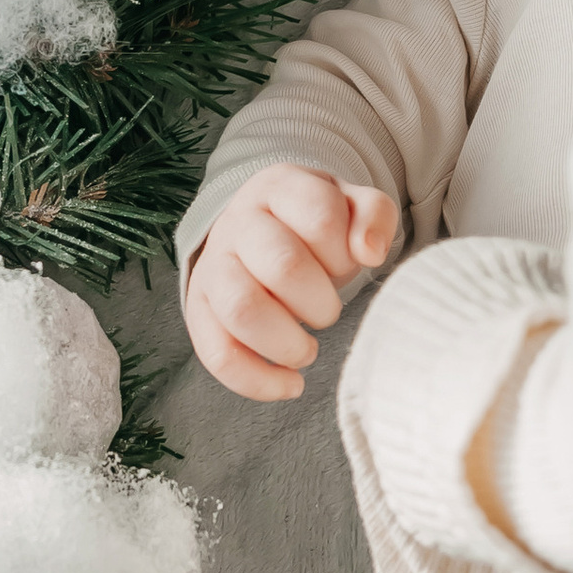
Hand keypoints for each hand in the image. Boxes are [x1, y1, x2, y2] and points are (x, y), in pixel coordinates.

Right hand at [184, 167, 399, 401]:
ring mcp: (213, 266)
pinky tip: (290, 384)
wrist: (260, 228)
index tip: (348, 263)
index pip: (320, 217)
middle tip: (328, 311)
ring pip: (242, 308)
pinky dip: (256, 380)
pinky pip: (216, 354)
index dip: (345, 251)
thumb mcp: (352, 204)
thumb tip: (369, 252)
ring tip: (307, 351)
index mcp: (280, 188)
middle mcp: (238, 223)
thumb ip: (373, 215)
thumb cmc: (315, 225)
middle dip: (321, 301)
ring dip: (287, 342)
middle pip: (282, 265)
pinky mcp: (198, 310)